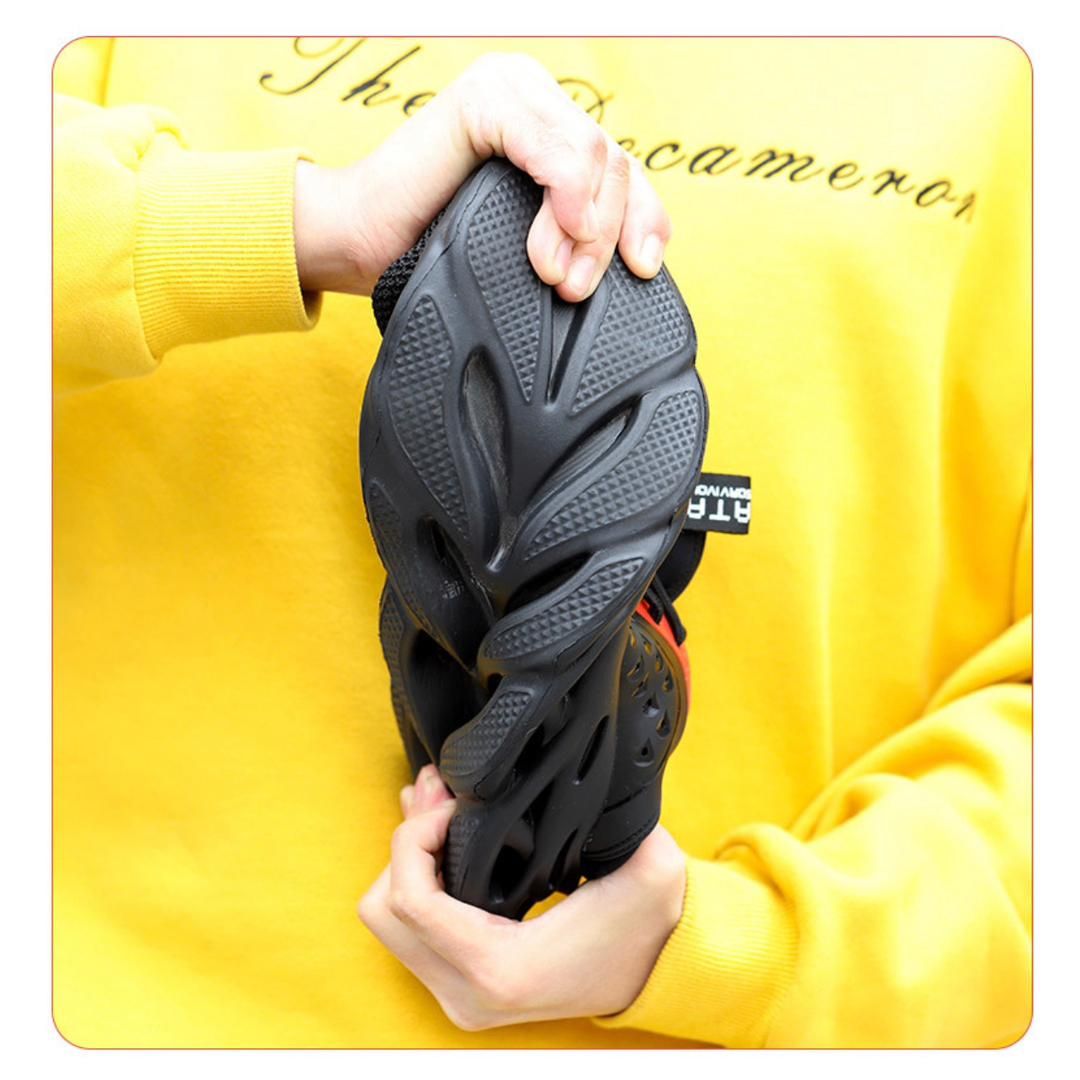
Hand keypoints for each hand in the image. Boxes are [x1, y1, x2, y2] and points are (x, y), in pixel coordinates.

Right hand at [294, 52, 671, 302]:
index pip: (623, 169)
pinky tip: (560, 236)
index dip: (645, 219)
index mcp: (550, 128)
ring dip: (586, 229)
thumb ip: (572, 236)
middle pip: (616, 164)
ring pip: (595, 159)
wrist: (358, 242)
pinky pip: (556, 150)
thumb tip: (632, 264)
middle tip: (575, 288)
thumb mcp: (522, 244)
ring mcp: (512, 90)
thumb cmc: (430, 247)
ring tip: (557, 275)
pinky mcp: (487, 98)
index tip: (643, 269)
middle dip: (607, 237)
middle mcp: (537, 99)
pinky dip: (568, 197)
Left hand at [357, 764, 686, 1030]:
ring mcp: (460, 996)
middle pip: (382, 908)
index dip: (416, 836)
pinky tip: (443, 838)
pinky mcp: (460, 987)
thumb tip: (555, 771)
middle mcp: (468, 993)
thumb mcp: (645, 863)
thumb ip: (607, 818)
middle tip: (441, 798)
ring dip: (408, 859)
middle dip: (406, 842)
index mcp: (501, 967)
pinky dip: (418, 881)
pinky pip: (409, 931)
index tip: (453, 804)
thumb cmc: (648, 922)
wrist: (658, 970)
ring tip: (440, 808)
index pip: (410, 899)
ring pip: (387, 920)